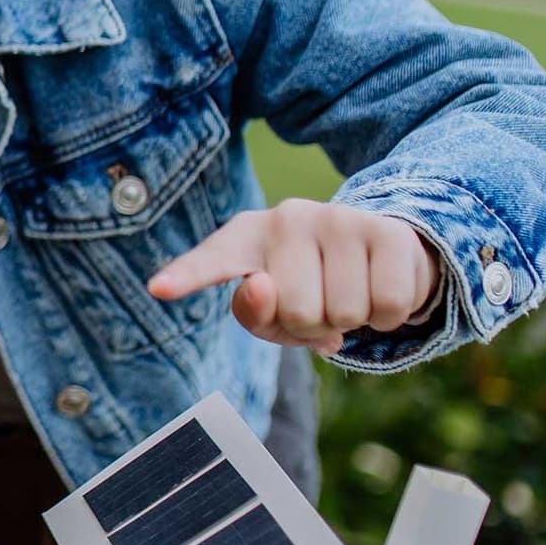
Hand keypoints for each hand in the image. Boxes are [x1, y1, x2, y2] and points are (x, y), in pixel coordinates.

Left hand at [148, 200, 438, 352]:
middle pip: (296, 312)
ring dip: (352, 321)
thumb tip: (262, 288)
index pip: (210, 260)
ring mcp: (336, 218)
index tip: (158, 290)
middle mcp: (286, 218)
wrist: (380, 252)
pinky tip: (377, 289)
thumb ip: (257, 314)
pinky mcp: (386, 230)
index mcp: (244, 239)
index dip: (185, 276)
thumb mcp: (274, 310)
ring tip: (349, 292)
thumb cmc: (311, 287)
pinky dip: (387, 317)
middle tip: (321, 303)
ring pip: (343, 313)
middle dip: (314, 326)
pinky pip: (387, 306)